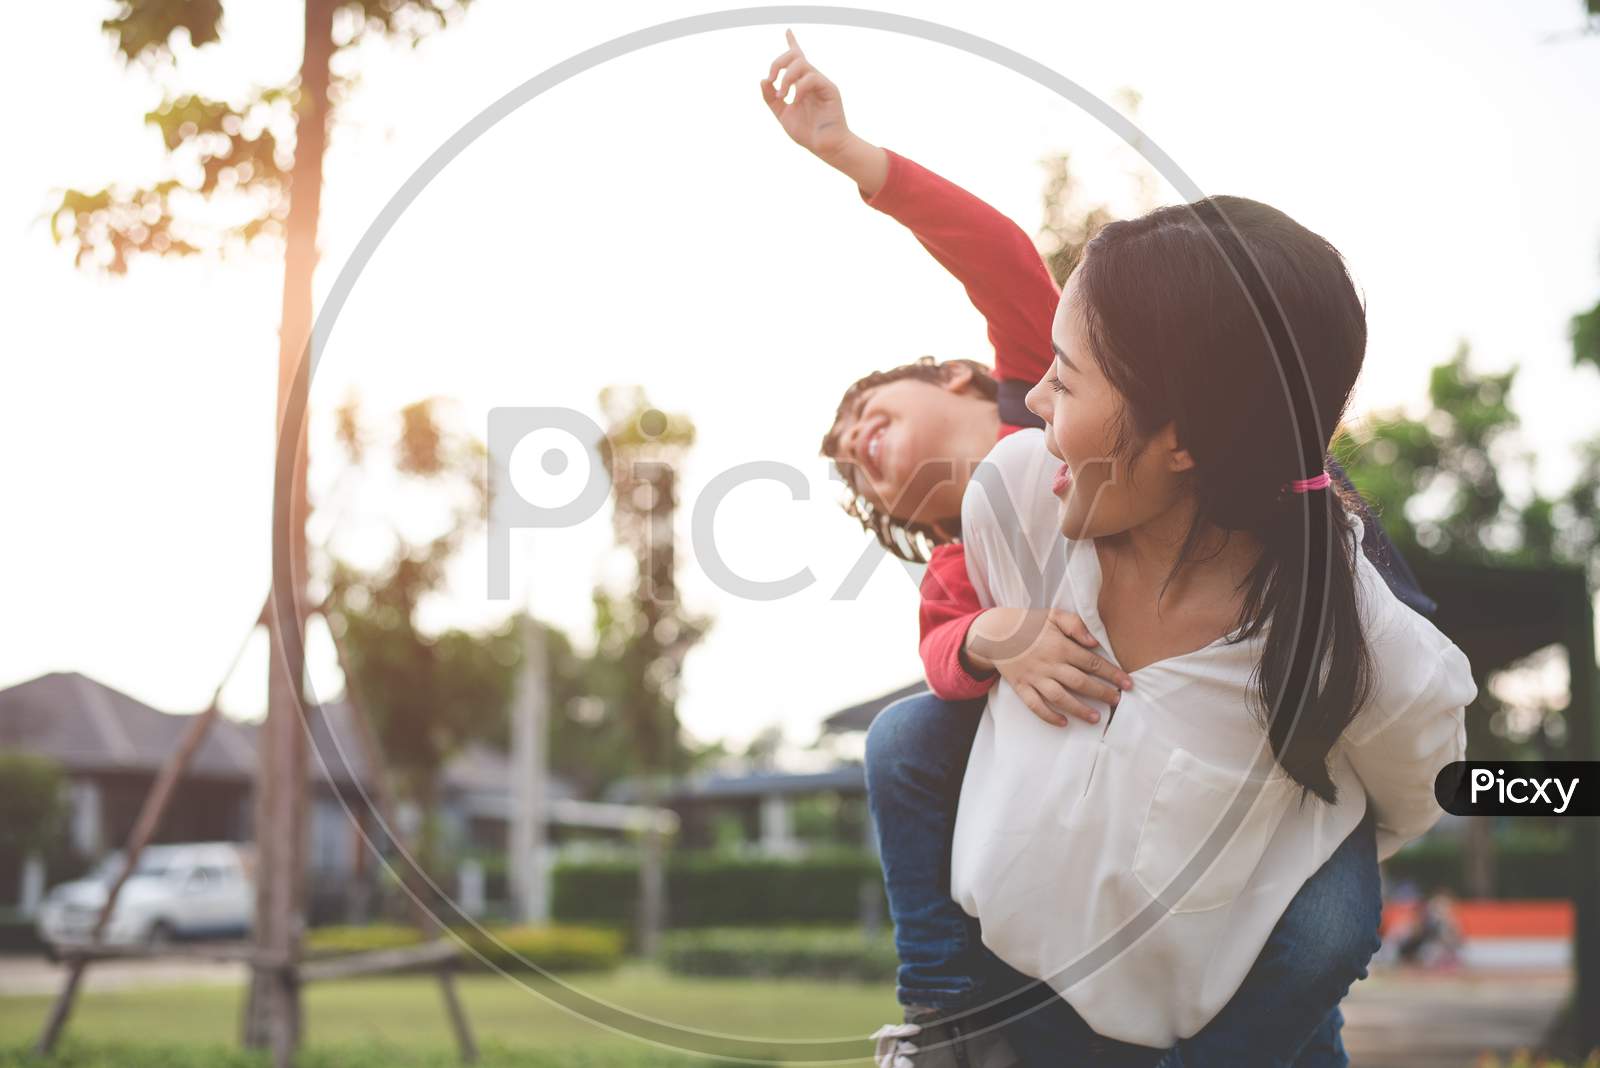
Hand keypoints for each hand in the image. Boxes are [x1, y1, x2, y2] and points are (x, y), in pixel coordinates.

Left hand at [761, 30, 851, 160]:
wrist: (824, 147)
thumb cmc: (807, 132)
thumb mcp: (782, 115)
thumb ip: (771, 99)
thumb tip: (763, 80)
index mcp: (801, 84)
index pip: (797, 58)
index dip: (792, 43)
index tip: (787, 31)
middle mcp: (811, 80)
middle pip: (795, 56)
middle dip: (778, 63)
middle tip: (771, 79)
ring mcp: (821, 83)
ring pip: (802, 64)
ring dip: (786, 78)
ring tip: (781, 96)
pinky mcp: (830, 90)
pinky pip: (812, 78)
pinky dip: (799, 88)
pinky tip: (795, 101)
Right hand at [963, 608, 1132, 727]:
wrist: (996, 632)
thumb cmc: (1029, 624)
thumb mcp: (1054, 615)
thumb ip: (1076, 624)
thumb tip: (1094, 642)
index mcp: (1060, 646)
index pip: (1092, 663)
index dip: (1112, 674)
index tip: (1127, 684)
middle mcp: (1049, 664)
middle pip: (1080, 682)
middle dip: (1102, 693)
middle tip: (1117, 701)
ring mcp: (1034, 677)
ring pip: (1060, 697)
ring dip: (1079, 709)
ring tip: (1096, 718)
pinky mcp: (1021, 687)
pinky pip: (1035, 705)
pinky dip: (1049, 716)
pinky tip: (1063, 722)